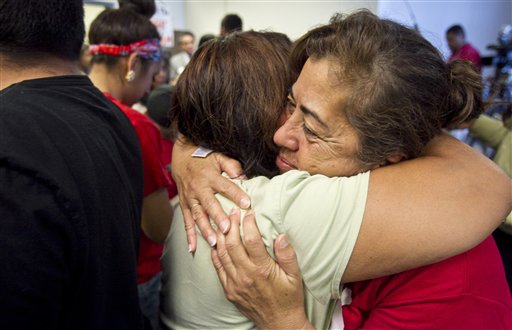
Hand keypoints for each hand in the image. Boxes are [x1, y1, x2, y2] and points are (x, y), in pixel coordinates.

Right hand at [171, 137, 250, 251]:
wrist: (182, 157)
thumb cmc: (205, 158)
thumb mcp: (219, 157)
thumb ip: (232, 166)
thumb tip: (245, 178)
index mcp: (210, 176)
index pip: (225, 186)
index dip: (236, 194)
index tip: (247, 203)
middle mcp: (198, 189)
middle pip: (209, 204)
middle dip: (218, 217)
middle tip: (227, 228)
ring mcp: (190, 199)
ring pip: (197, 216)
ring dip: (205, 230)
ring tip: (214, 242)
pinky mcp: (184, 206)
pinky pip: (186, 222)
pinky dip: (189, 236)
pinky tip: (193, 248)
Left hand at [211, 209, 312, 328]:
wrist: (279, 323)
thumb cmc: (289, 298)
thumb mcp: (295, 276)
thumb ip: (287, 255)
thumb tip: (281, 235)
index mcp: (262, 269)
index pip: (251, 239)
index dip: (248, 223)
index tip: (250, 213)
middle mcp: (245, 275)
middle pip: (232, 244)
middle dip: (231, 224)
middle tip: (233, 212)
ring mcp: (235, 283)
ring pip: (222, 254)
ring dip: (221, 236)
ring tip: (223, 222)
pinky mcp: (229, 290)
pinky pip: (218, 268)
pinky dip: (216, 253)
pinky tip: (217, 243)